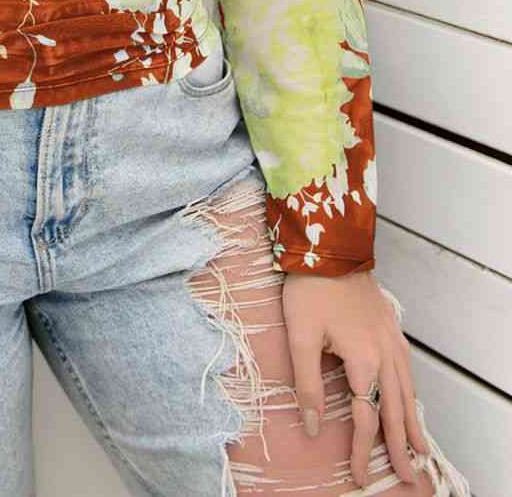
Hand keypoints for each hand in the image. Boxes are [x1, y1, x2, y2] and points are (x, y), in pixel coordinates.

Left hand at [282, 270, 428, 488]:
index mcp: (364, 361)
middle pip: (396, 410)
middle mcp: (386, 354)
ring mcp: (392, 340)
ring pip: (407, 391)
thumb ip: (308, 384)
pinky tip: (410, 398)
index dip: (362, 450)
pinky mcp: (391, 327)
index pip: (365, 418)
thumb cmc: (310, 289)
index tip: (360, 475)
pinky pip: (407, 370)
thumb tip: (311, 425)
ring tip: (419, 449)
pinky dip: (411, 393)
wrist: (330, 245)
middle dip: (400, 447)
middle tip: (410, 478)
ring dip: (412, 422)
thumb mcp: (301, 337)